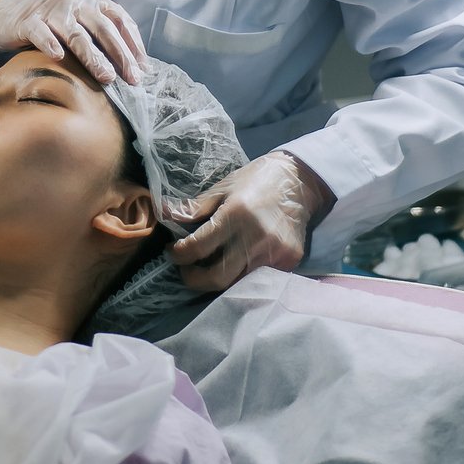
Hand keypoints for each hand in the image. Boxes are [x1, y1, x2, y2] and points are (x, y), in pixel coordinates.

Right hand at [0, 0, 147, 84]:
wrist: (5, 4)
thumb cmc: (49, 16)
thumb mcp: (78, 14)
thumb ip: (100, 31)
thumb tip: (131, 64)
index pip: (119, 18)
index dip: (133, 43)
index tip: (143, 68)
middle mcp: (74, 0)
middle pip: (102, 28)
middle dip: (120, 55)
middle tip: (131, 79)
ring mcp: (50, 9)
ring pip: (76, 34)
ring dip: (93, 57)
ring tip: (106, 77)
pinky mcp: (27, 20)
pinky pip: (41, 33)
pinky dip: (50, 44)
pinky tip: (59, 57)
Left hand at [165, 151, 333, 291]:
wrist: (300, 181)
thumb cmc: (256, 180)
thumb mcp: (222, 188)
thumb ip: (194, 207)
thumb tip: (163, 214)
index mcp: (236, 214)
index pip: (198, 247)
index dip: (178, 255)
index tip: (172, 252)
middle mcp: (256, 237)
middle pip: (217, 278)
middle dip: (194, 279)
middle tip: (186, 271)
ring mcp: (275, 252)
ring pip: (238, 283)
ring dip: (218, 279)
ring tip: (210, 266)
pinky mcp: (290, 261)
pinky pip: (259, 278)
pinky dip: (243, 275)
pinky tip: (235, 264)